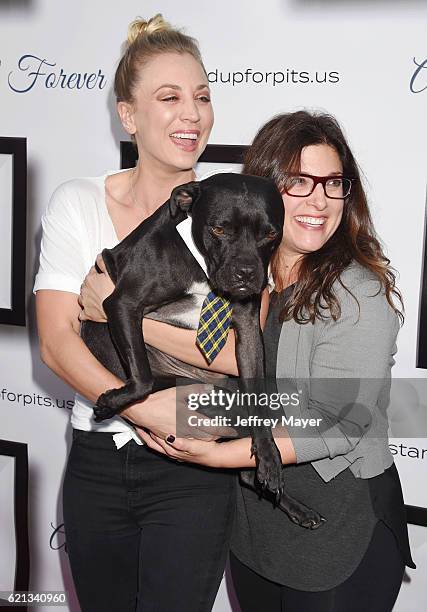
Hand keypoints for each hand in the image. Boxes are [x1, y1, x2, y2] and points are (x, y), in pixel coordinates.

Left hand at [78, 254, 113, 321]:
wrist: (117, 310)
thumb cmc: (116, 292)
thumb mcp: (112, 273)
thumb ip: (103, 262)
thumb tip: (99, 256)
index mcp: (90, 278)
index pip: (92, 273)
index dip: (99, 275)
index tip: (104, 278)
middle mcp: (85, 290)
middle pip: (87, 285)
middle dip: (94, 286)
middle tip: (104, 289)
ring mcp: (85, 302)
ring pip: (84, 298)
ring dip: (89, 298)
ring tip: (99, 299)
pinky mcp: (87, 314)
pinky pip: (83, 313)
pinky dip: (87, 312)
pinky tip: (94, 311)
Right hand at [122, 384, 236, 440]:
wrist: (142, 410)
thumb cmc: (160, 401)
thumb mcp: (178, 392)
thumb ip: (195, 391)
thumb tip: (209, 389)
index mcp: (189, 419)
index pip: (210, 427)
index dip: (221, 429)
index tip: (230, 429)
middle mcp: (185, 429)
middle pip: (205, 437)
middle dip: (215, 436)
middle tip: (223, 433)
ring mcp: (177, 435)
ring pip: (195, 441)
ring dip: (204, 440)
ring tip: (212, 437)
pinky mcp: (169, 437)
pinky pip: (184, 442)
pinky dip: (191, 441)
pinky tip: (192, 438)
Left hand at [135, 429, 225, 467]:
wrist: (212, 456)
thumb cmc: (203, 450)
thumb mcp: (194, 447)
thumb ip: (182, 444)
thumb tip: (170, 438)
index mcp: (172, 450)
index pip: (154, 440)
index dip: (146, 432)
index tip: (139, 424)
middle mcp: (170, 452)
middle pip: (153, 442)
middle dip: (145, 433)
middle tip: (137, 423)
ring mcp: (173, 452)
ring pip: (157, 443)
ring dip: (150, 435)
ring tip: (143, 426)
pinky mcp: (177, 450)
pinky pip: (163, 444)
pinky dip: (158, 437)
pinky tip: (159, 432)